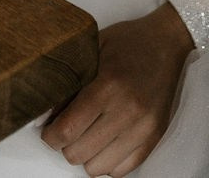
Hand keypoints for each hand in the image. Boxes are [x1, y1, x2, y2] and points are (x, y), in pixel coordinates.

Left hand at [40, 1, 193, 175]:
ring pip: (98, 167)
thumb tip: (42, 118)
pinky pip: (122, 170)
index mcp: (108, 85)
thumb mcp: (91, 51)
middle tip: (68, 129)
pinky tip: (106, 142)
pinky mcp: (155, 137)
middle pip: (78, 153)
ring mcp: (143, 127)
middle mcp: (127, 110)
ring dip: (87, 155)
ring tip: (88, 135)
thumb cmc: (126, 43)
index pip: (67, 130)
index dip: (50, 136)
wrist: (166, 42)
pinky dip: (108, 162)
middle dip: (66, 145)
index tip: (49, 130)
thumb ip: (67, 84)